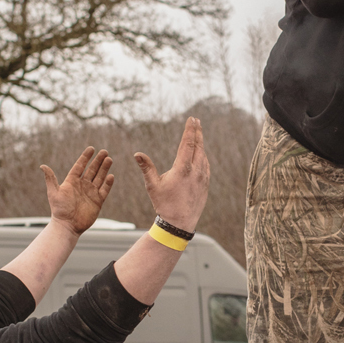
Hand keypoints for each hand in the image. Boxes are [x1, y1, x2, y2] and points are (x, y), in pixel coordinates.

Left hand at [42, 147, 113, 233]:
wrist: (67, 225)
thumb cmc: (59, 210)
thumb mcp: (54, 192)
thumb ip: (50, 179)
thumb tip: (42, 165)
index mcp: (72, 182)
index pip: (80, 166)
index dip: (85, 157)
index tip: (91, 148)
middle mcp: (82, 185)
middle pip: (92, 170)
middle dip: (98, 161)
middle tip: (104, 151)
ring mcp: (91, 193)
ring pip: (99, 178)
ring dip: (104, 169)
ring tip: (109, 159)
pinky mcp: (98, 201)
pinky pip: (104, 190)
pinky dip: (108, 183)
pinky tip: (111, 176)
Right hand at [135, 117, 208, 232]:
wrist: (180, 223)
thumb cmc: (164, 204)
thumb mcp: (152, 185)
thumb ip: (147, 167)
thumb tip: (137, 154)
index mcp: (183, 168)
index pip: (188, 143)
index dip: (190, 130)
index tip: (192, 119)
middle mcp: (196, 170)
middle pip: (198, 146)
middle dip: (197, 132)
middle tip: (196, 121)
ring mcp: (203, 177)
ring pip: (203, 155)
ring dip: (200, 144)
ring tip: (197, 135)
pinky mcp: (206, 183)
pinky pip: (206, 165)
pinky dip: (203, 156)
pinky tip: (200, 154)